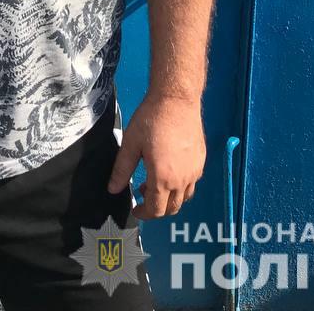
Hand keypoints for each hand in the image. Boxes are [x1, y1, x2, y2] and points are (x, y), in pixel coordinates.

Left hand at [107, 92, 206, 220]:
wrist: (177, 99)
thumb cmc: (152, 118)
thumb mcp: (131, 143)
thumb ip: (122, 169)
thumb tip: (113, 189)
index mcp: (163, 178)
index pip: (156, 210)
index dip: (144, 214)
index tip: (135, 209)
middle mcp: (182, 179)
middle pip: (172, 208)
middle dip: (157, 208)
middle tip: (142, 194)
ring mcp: (194, 171)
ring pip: (184, 197)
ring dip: (170, 198)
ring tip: (156, 182)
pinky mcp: (201, 161)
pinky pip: (192, 182)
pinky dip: (181, 185)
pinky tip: (171, 169)